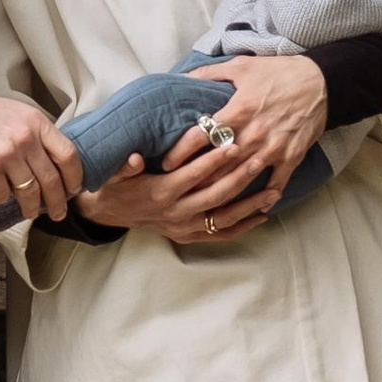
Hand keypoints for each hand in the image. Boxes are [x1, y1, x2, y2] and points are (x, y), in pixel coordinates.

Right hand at [0, 86, 84, 218]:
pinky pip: (2, 195)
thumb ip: (37, 133)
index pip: (68, 155)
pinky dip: (2, 197)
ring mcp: (6, 155)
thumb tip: (56, 161)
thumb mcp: (16, 113)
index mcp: (36, 123)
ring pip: (29, 192)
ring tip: (30, 211)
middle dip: (57, 202)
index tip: (75, 189)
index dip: (75, 176)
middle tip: (58, 212)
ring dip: (31, 207)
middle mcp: (25, 139)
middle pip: (51, 179)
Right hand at [77, 144, 271, 241]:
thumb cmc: (115, 186)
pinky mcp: (188, 236)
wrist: (108, 214)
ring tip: (273, 191)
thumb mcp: (114, 173)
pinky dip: (243, 226)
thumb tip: (134, 159)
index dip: (214, 160)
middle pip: (215, 195)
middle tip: (260, 160)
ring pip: (224, 217)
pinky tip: (262, 215)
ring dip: (250, 205)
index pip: (193, 175)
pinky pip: (221, 234)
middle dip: (240, 178)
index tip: (233, 144)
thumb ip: (125, 166)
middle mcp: (175, 212)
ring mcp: (184, 227)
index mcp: (160, 192)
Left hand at [176, 52, 328, 208]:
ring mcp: (273, 148)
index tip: (167, 164)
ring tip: (203, 204)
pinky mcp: (291, 157)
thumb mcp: (241, 66)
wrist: (322, 81)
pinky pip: (275, 183)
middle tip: (176, 190)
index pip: (201, 135)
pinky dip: (264, 197)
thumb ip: (209, 73)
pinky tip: (252, 209)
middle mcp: (253, 133)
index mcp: (238, 110)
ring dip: (223, 192)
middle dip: (196, 178)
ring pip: (242, 178)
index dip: (180, 151)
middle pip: (217, 164)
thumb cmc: (279, 72)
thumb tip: (180, 77)